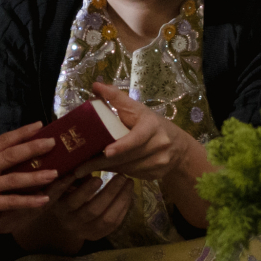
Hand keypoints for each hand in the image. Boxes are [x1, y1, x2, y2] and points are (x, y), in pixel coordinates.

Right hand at [0, 123, 57, 234]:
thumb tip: (7, 153)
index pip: (2, 140)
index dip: (22, 132)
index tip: (39, 125)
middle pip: (12, 154)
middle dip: (34, 148)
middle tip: (53, 143)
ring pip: (15, 178)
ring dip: (37, 175)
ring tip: (55, 172)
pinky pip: (11, 202)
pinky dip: (29, 201)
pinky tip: (42, 200)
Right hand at [10, 172, 134, 253]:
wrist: (65, 221)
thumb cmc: (65, 194)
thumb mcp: (63, 185)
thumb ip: (73, 175)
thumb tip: (88, 156)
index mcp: (60, 207)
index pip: (72, 200)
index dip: (85, 190)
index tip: (97, 176)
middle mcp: (71, 222)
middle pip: (92, 210)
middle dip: (109, 192)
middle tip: (121, 175)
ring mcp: (85, 231)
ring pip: (106, 219)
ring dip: (120, 199)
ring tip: (128, 182)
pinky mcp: (97, 236)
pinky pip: (114, 224)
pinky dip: (123, 208)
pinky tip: (128, 194)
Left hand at [82, 81, 203, 181]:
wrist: (179, 146)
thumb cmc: (151, 124)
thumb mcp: (137, 108)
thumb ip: (116, 97)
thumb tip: (95, 85)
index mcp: (152, 126)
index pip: (137, 138)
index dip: (122, 145)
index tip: (107, 152)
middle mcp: (159, 145)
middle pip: (128, 157)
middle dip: (103, 161)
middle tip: (81, 166)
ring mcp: (159, 162)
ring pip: (127, 168)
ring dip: (108, 167)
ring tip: (89, 166)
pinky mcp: (156, 175)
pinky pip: (131, 175)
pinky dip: (117, 172)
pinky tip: (107, 168)